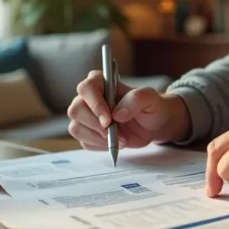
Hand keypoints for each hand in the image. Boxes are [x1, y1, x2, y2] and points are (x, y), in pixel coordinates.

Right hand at [67, 70, 190, 149]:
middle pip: (76, 110)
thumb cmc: (151, 106)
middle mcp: (88, 98)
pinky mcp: (88, 133)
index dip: (94, 104)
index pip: (86, 88)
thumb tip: (117, 113)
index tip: (108, 119)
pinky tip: (116, 142)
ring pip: (76, 128)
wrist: (153, 124)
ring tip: (120, 138)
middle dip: (96, 125)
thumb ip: (137, 99)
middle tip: (115, 132)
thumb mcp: (151, 98)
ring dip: (98, 138)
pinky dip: (100, 146)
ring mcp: (86, 116)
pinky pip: (84, 142)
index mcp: (101, 82)